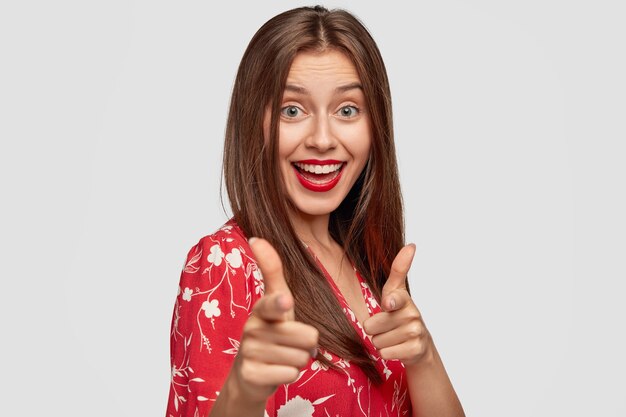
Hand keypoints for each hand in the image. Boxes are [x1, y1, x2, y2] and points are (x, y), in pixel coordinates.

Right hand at [231, 238, 318, 402]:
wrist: (249, 375)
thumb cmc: (270, 332)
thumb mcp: (275, 300)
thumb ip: (271, 269)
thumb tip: (256, 238)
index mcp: (261, 309)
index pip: (273, 304)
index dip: (279, 304)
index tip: (284, 300)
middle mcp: (252, 328)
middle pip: (306, 337)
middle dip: (306, 345)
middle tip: (291, 344)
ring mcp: (249, 353)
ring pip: (300, 358)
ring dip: (298, 360)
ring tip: (283, 356)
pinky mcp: (251, 375)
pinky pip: (290, 375)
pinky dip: (290, 375)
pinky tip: (276, 371)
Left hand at [362, 244, 432, 366]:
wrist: (419, 344)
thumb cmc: (399, 314)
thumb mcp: (395, 291)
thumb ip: (398, 270)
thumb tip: (412, 245)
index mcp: (403, 298)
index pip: (395, 298)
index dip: (391, 301)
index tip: (389, 303)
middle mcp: (412, 313)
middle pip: (372, 326)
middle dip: (374, 329)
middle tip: (385, 327)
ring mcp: (415, 332)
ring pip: (377, 341)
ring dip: (380, 341)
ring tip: (391, 337)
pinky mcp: (415, 349)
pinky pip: (385, 353)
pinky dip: (387, 353)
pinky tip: (396, 347)